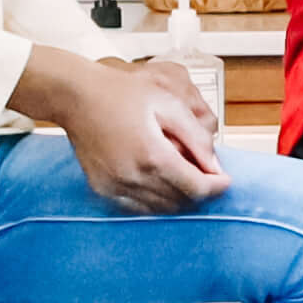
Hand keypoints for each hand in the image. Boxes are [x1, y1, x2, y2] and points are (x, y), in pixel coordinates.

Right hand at [16, 46, 227, 208]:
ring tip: (185, 177)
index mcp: (152, 155)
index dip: (216, 187)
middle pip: (180, 201)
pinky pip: (137, 207)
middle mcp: (133, 177)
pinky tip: (160, 183)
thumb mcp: (168, 104)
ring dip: (178, 198)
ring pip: (160, 209)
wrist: (77, 97)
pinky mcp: (103, 189)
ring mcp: (115, 186)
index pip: (196, 188)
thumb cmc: (121, 93)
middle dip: (199, 191)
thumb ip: (195, 137)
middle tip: (207, 176)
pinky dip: (154, 201)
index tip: (225, 180)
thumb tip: (215, 165)